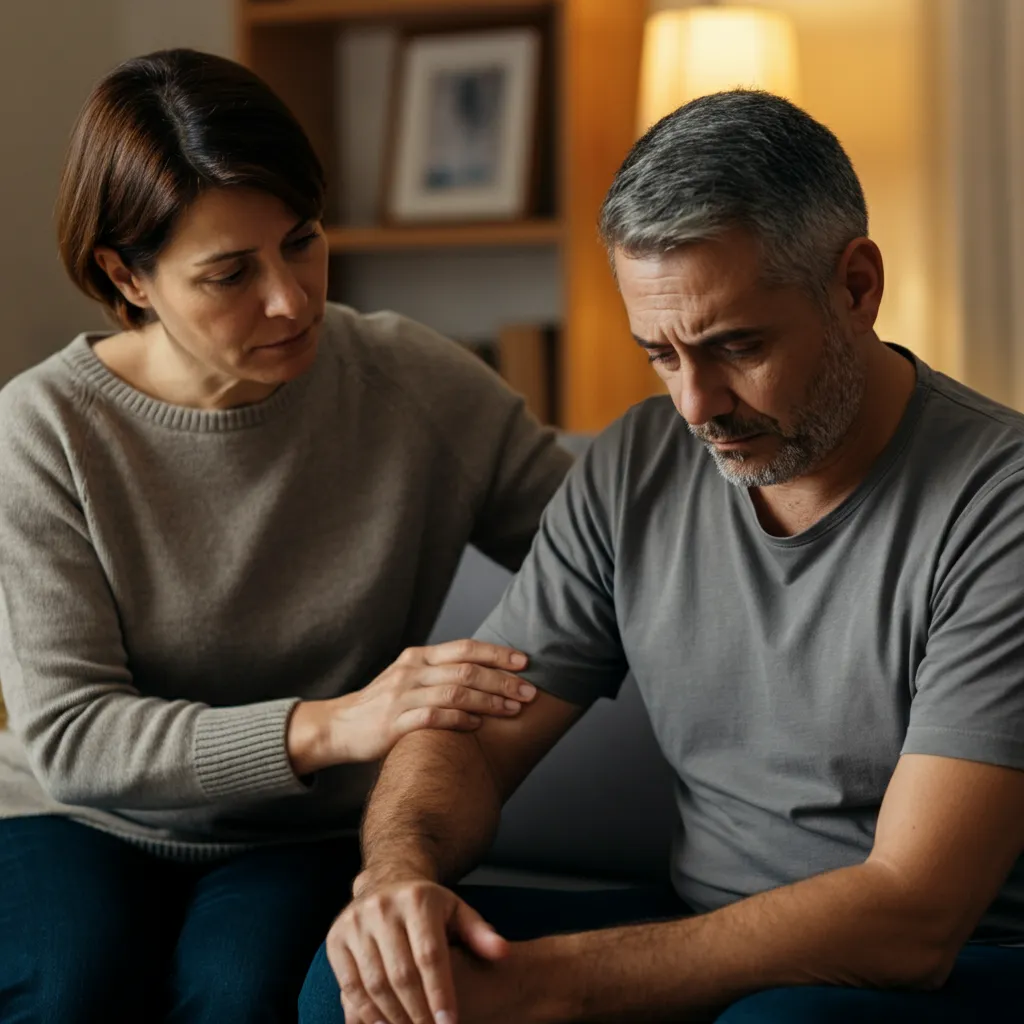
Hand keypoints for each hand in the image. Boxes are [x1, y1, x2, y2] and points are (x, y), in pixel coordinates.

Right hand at [288, 640, 535, 771]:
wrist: (339, 726)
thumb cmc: (383, 704)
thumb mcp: (409, 677)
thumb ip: (439, 672)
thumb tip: (486, 671)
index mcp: (418, 657)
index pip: (464, 648)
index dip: (497, 654)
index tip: (525, 662)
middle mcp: (411, 671)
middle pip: (465, 669)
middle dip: (502, 680)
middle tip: (529, 691)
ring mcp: (401, 696)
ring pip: (455, 692)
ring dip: (489, 701)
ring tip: (513, 709)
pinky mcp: (394, 723)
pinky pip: (434, 717)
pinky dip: (460, 720)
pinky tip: (478, 726)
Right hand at [327, 877, 508, 1023]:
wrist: (385, 881)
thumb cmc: (429, 906)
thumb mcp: (457, 911)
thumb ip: (479, 933)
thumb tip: (502, 953)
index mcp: (417, 900)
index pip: (430, 954)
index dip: (440, 993)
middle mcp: (382, 908)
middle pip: (401, 974)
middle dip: (418, 1013)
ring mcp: (355, 923)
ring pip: (374, 983)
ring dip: (393, 1018)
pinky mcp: (336, 939)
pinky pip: (349, 985)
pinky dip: (366, 1013)